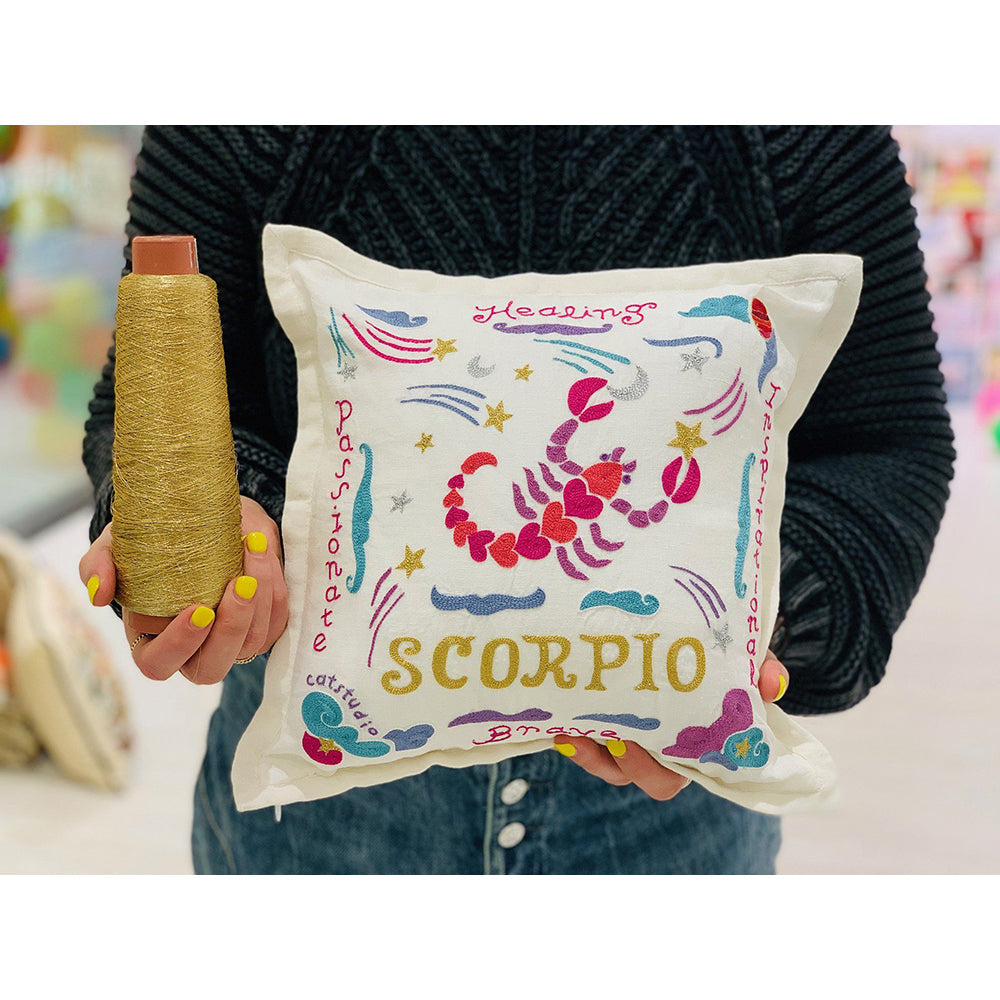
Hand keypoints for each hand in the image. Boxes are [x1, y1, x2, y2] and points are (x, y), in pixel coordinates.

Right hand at [79, 496, 288, 684]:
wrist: (202, 518)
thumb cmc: (154, 540)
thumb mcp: (118, 544)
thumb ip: (98, 565)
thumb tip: (98, 594)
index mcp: (152, 639)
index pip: (160, 663)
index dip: (179, 644)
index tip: (198, 610)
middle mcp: (194, 649)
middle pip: (212, 667)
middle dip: (231, 628)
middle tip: (241, 585)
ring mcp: (231, 642)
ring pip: (253, 642)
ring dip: (261, 598)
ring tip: (254, 548)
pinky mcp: (263, 626)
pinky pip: (276, 622)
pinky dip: (276, 589)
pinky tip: (265, 554)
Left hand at [552, 649, 789, 800]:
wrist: (669, 621)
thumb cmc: (710, 647)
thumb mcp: (735, 649)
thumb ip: (760, 664)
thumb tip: (774, 683)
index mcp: (700, 737)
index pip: (696, 766)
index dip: (681, 764)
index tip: (665, 745)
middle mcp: (663, 746)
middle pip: (653, 780)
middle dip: (635, 765)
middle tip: (621, 738)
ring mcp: (628, 737)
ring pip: (611, 768)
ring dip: (593, 756)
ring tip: (574, 732)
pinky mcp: (596, 724)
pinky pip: (583, 747)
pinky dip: (571, 741)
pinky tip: (559, 726)